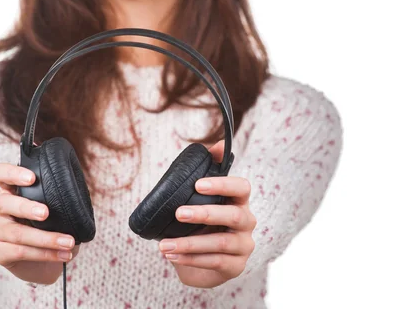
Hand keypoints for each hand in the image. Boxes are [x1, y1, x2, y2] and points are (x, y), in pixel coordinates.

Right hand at [0, 163, 79, 284]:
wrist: (42, 263)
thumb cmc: (50, 227)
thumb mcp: (55, 210)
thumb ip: (58, 198)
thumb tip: (77, 193)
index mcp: (11, 190)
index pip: (1, 173)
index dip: (12, 173)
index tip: (32, 178)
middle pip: (3, 203)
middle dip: (26, 207)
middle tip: (46, 213)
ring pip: (17, 233)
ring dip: (46, 238)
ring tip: (68, 242)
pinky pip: (21, 252)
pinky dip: (46, 254)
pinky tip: (63, 254)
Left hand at [158, 141, 256, 287]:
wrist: (200, 260)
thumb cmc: (201, 224)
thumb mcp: (200, 199)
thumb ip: (208, 172)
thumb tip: (218, 144)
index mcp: (239, 201)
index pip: (242, 188)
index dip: (222, 184)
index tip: (198, 184)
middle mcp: (246, 222)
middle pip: (233, 215)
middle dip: (204, 214)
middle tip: (178, 213)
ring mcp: (244, 246)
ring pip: (221, 243)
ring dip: (190, 243)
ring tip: (164, 245)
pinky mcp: (236, 266)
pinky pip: (215, 262)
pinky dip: (190, 259)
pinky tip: (171, 255)